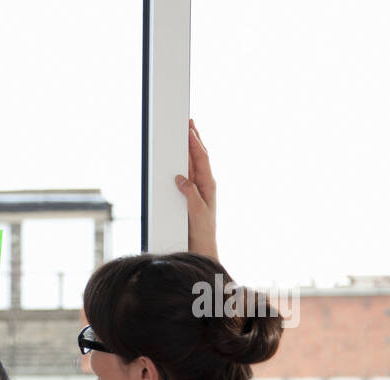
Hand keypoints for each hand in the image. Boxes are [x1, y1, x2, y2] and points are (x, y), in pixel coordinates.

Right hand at [175, 119, 216, 259]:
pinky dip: (183, 162)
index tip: (190, 129)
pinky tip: (180, 156)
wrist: (201, 246)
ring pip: (192, 163)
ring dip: (189, 148)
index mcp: (208, 184)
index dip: (196, 143)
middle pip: (199, 156)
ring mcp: (196, 188)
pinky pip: (186, 175)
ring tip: (187, 132)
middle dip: (194, 139)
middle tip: (190, 122)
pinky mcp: (189, 195)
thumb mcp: (197, 211)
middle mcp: (204, 184)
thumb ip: (190, 193)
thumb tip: (181, 178)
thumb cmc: (202, 230)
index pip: (202, 159)